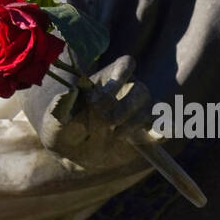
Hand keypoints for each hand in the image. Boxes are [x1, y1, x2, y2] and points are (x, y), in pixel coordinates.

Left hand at [39, 54, 154, 171]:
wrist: (72, 154)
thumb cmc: (64, 128)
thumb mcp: (56, 118)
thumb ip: (61, 105)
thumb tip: (69, 92)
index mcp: (107, 79)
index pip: (126, 64)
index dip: (122, 74)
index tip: (104, 95)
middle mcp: (127, 91)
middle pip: (140, 88)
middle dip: (123, 106)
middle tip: (105, 122)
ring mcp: (138, 112)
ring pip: (150, 108)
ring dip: (133, 122)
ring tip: (115, 135)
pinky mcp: (146, 133)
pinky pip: (163, 128)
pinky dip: (163, 130)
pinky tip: (155, 135)